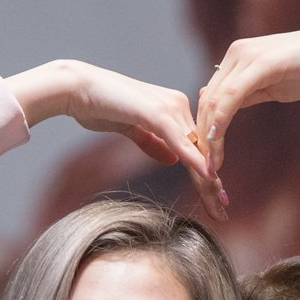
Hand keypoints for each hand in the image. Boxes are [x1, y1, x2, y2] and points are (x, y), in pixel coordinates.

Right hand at [6, 60, 221, 211]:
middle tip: (223, 211)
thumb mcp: (131, 129)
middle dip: (212, 185)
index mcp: (173, 109)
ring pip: (195, 150)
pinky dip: (194, 159)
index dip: (205, 176)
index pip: (195, 149)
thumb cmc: (98, 105)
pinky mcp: (156, 111)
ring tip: (219, 204)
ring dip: (208, 180)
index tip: (215, 201)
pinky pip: (180, 140)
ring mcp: (169, 107)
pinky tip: (208, 176)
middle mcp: (178, 105)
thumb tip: (171, 160)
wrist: (75, 88)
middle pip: (201, 152)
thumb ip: (152, 142)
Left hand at [194, 26, 299, 175]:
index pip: (211, 95)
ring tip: (210, 165)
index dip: (204, 127)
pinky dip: (221, 123)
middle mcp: (236, 52)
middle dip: (202, 136)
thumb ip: (248, 94)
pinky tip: (217, 144)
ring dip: (209, 136)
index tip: (206, 156)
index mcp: (238, 56)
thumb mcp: (274, 85)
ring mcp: (247, 56)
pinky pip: (231, 98)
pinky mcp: (261, 64)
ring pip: (215, 101)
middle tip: (203, 167)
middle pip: (207, 100)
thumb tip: (223, 109)